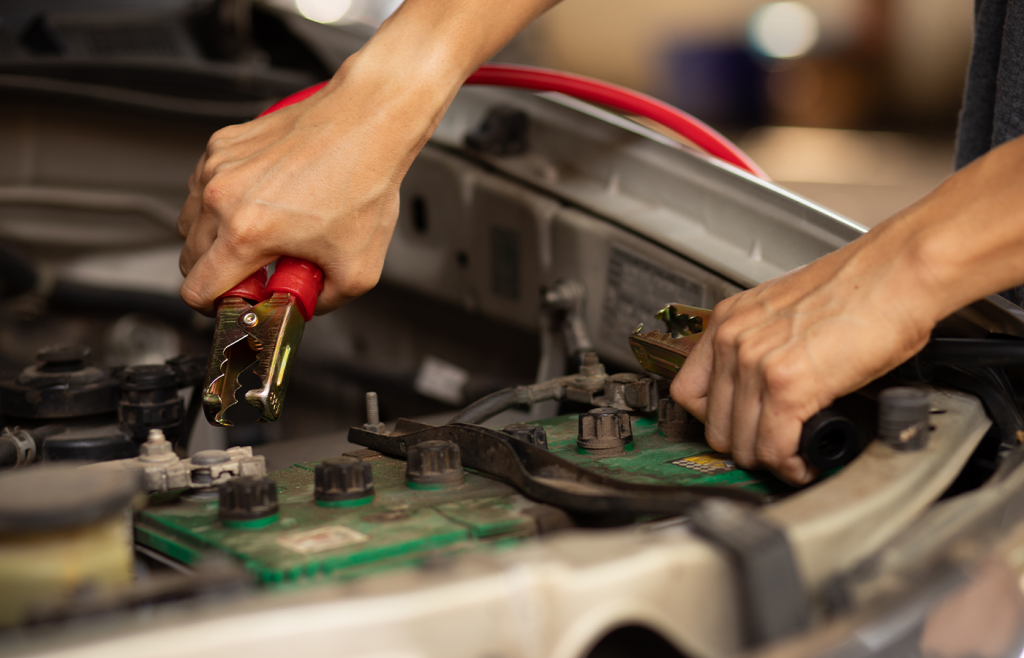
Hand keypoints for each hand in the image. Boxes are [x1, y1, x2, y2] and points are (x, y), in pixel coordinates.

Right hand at [176, 0, 559, 314]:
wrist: (366, 122)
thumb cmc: (363, 181)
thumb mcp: (358, 269)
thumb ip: (323, 301)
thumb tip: (303, 306)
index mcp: (247, 234)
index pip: (196, 290)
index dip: (214, 308)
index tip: (236, 304)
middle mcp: (222, 197)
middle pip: (188, 259)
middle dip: (219, 274)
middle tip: (258, 272)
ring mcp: (216, 167)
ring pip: (191, 222)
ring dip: (216, 239)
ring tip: (262, 236)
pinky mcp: (221, 145)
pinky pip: (203, 187)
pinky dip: (224, 203)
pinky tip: (263, 202)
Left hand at [670, 229, 935, 483]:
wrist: (898, 273)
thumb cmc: (860, 290)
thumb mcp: (786, 313)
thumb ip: (762, 347)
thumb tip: (762, 392)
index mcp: (728, 320)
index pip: (688, 392)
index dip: (713, 420)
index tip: (738, 428)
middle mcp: (733, 340)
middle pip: (714, 425)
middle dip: (746, 446)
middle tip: (775, 449)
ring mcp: (756, 363)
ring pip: (743, 444)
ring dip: (772, 460)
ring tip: (795, 456)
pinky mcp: (788, 385)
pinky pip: (775, 448)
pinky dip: (792, 466)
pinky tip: (807, 461)